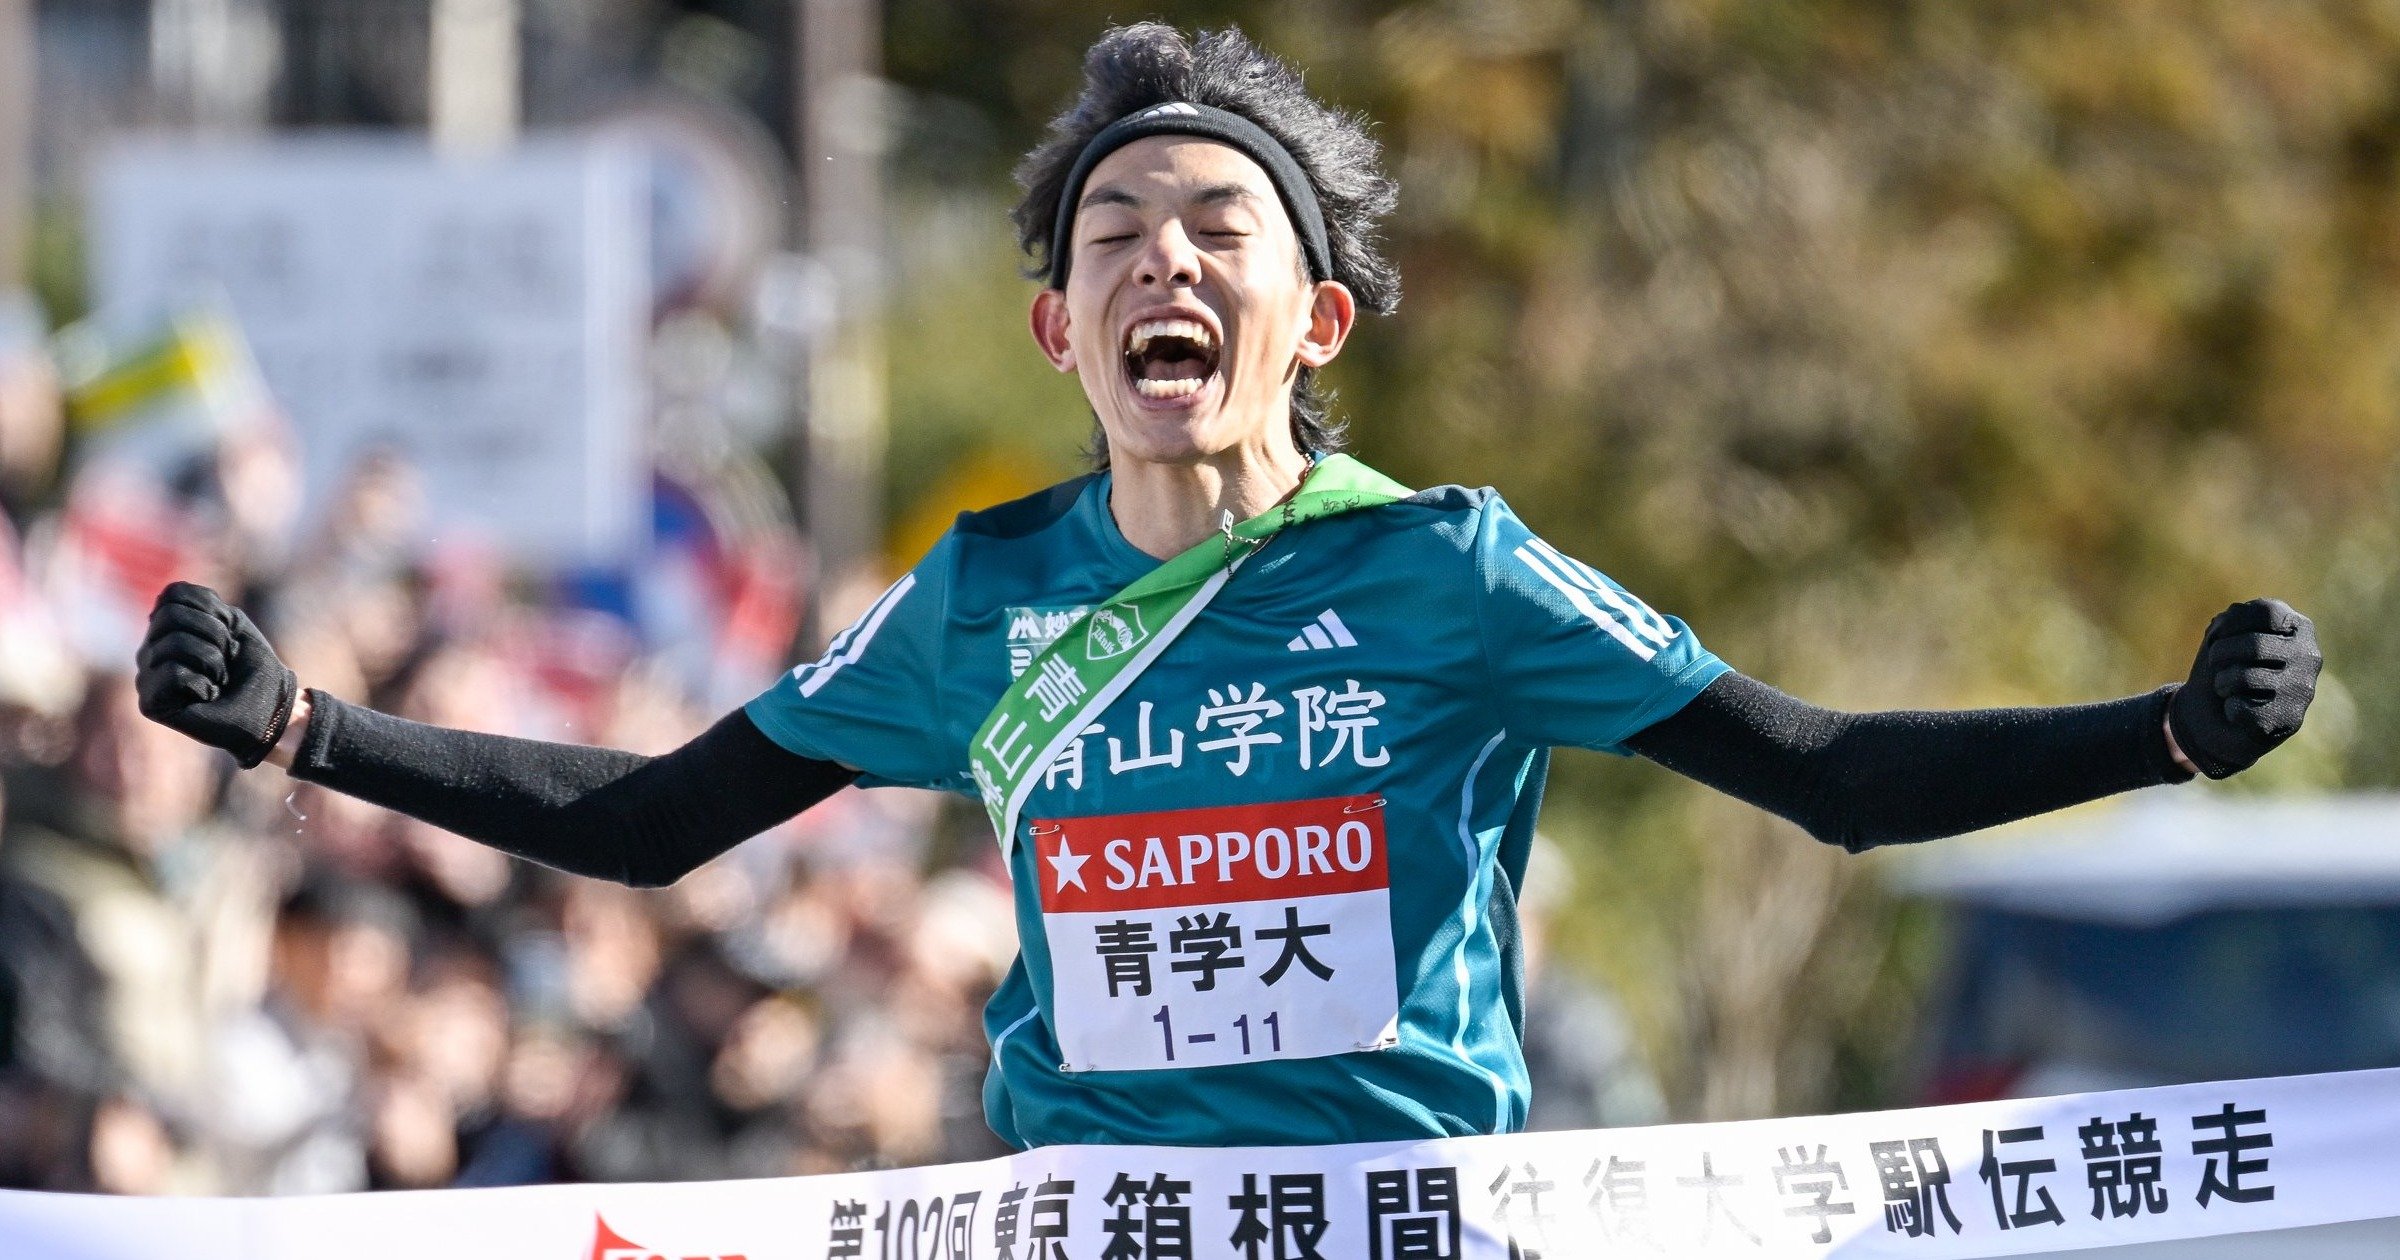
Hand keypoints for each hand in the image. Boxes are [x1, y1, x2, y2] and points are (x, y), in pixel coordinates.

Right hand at [134, 581, 298, 767]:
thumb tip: (162, 600)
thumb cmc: (252, 667)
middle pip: (170, 616)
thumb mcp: (231, 621)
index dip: (212, 610)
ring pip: (172, 644)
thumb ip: (197, 602)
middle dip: (213, 633)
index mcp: (166, 628)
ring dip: (212, 660)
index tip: (229, 633)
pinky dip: (201, 683)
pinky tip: (206, 696)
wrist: (270, 709)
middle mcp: (150, 649)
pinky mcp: (149, 703)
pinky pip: (171, 673)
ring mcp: (146, 676)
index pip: (173, 594)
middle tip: (226, 659)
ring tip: (218, 679)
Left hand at [2166, 598, 2320, 778]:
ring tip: (2226, 687)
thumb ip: (2231, 620)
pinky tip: (2240, 711)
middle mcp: (2309, 656)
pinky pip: (2242, 709)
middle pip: (2254, 645)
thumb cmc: (2226, 666)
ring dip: (2221, 682)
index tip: (2220, 636)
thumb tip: (2227, 625)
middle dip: (2220, 653)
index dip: (2231, 623)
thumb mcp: (2225, 633)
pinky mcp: (2290, 720)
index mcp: (2298, 627)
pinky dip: (2229, 709)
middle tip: (2215, 662)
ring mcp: (2303, 689)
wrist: (2217, 716)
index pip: (2265, 612)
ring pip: (2245, 678)